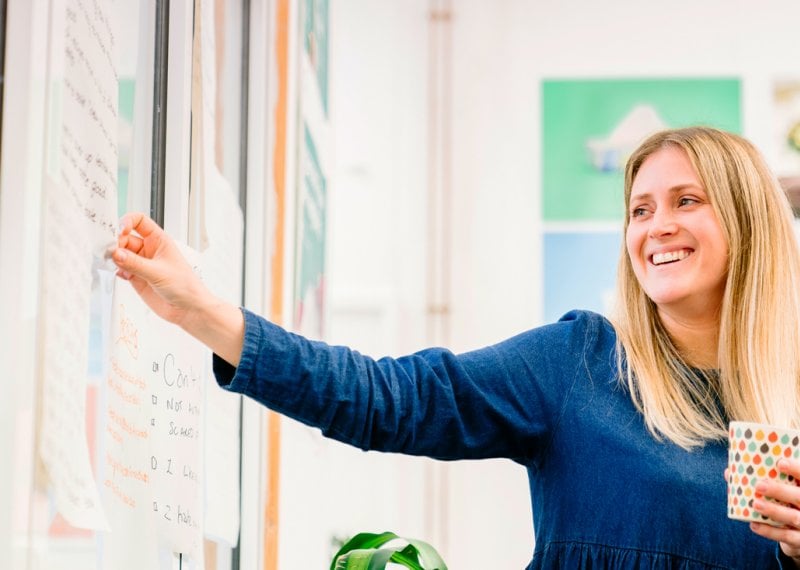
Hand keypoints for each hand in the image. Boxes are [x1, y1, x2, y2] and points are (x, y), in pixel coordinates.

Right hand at [112, 212, 210, 326]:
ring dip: (113, 256)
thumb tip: (116, 254)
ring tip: (111, 262)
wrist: (188, 309)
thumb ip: (136, 264)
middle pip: (125, 238)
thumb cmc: (185, 286)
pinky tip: (118, 273)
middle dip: (116, 243)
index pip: (140, 221)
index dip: (127, 221)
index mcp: (159, 240)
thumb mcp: (159, 272)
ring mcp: (141, 264)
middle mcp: (149, 250)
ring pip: (120, 253)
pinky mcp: (136, 278)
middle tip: (110, 252)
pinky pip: (120, 269)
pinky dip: (115, 269)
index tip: (120, 231)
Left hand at [748, 458, 799, 562]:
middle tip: (759, 485)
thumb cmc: (787, 504)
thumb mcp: (782, 491)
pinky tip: (754, 525)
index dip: (797, 469)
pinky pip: (787, 536)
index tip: (780, 463)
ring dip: (774, 510)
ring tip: (755, 504)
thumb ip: (763, 480)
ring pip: (793, 517)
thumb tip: (729, 472)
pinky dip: (769, 531)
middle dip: (780, 491)